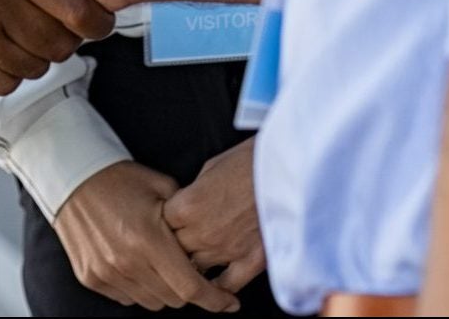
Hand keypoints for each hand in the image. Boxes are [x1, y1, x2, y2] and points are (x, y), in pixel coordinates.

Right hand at [53, 162, 240, 312]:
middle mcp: (125, 260)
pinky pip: (127, 297)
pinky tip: (137, 263)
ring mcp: (105, 272)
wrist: (70, 175)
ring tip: (160, 263)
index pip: (191, 287)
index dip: (215, 300)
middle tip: (190, 270)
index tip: (229, 302)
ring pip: (151, 302)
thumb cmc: (118, 178)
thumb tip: (209, 249)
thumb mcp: (162, 188)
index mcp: (147, 238)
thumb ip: (188, 221)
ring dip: (163, 290)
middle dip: (189, 290)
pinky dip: (138, 287)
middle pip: (173, 299)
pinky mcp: (90, 277)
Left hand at [163, 140, 265, 295]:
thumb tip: (186, 206)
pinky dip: (220, 288)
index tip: (168, 222)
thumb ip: (192, 194)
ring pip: (197, 269)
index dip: (164, 223)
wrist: (287, 169)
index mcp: (186, 207)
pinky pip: (228, 283)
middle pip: (175, 250)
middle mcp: (201, 232)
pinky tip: (216, 287)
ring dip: (194, 265)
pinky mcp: (251, 260)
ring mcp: (226, 250)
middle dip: (175, 246)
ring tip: (193, 263)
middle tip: (180, 242)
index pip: (161, 225)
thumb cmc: (248, 161)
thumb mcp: (209, 168)